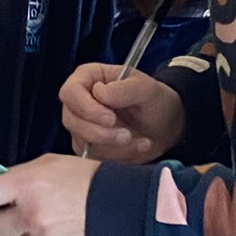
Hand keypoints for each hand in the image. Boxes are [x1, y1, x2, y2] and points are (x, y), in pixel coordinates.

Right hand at [60, 64, 184, 162]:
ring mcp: (81, 126)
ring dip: (114, 147)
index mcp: (88, 78)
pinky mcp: (89, 147)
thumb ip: (124, 89)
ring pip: (83, 142)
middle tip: (127, 135)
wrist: (164, 125)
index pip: (70, 92)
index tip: (111, 119)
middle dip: (100, 133)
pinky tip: (139, 147)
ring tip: (142, 141)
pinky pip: (95, 158)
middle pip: (71, 120)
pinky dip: (119, 156)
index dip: (86, 108)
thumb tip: (99, 93)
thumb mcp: (146, 89)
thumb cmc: (153, 99)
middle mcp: (78, 102)